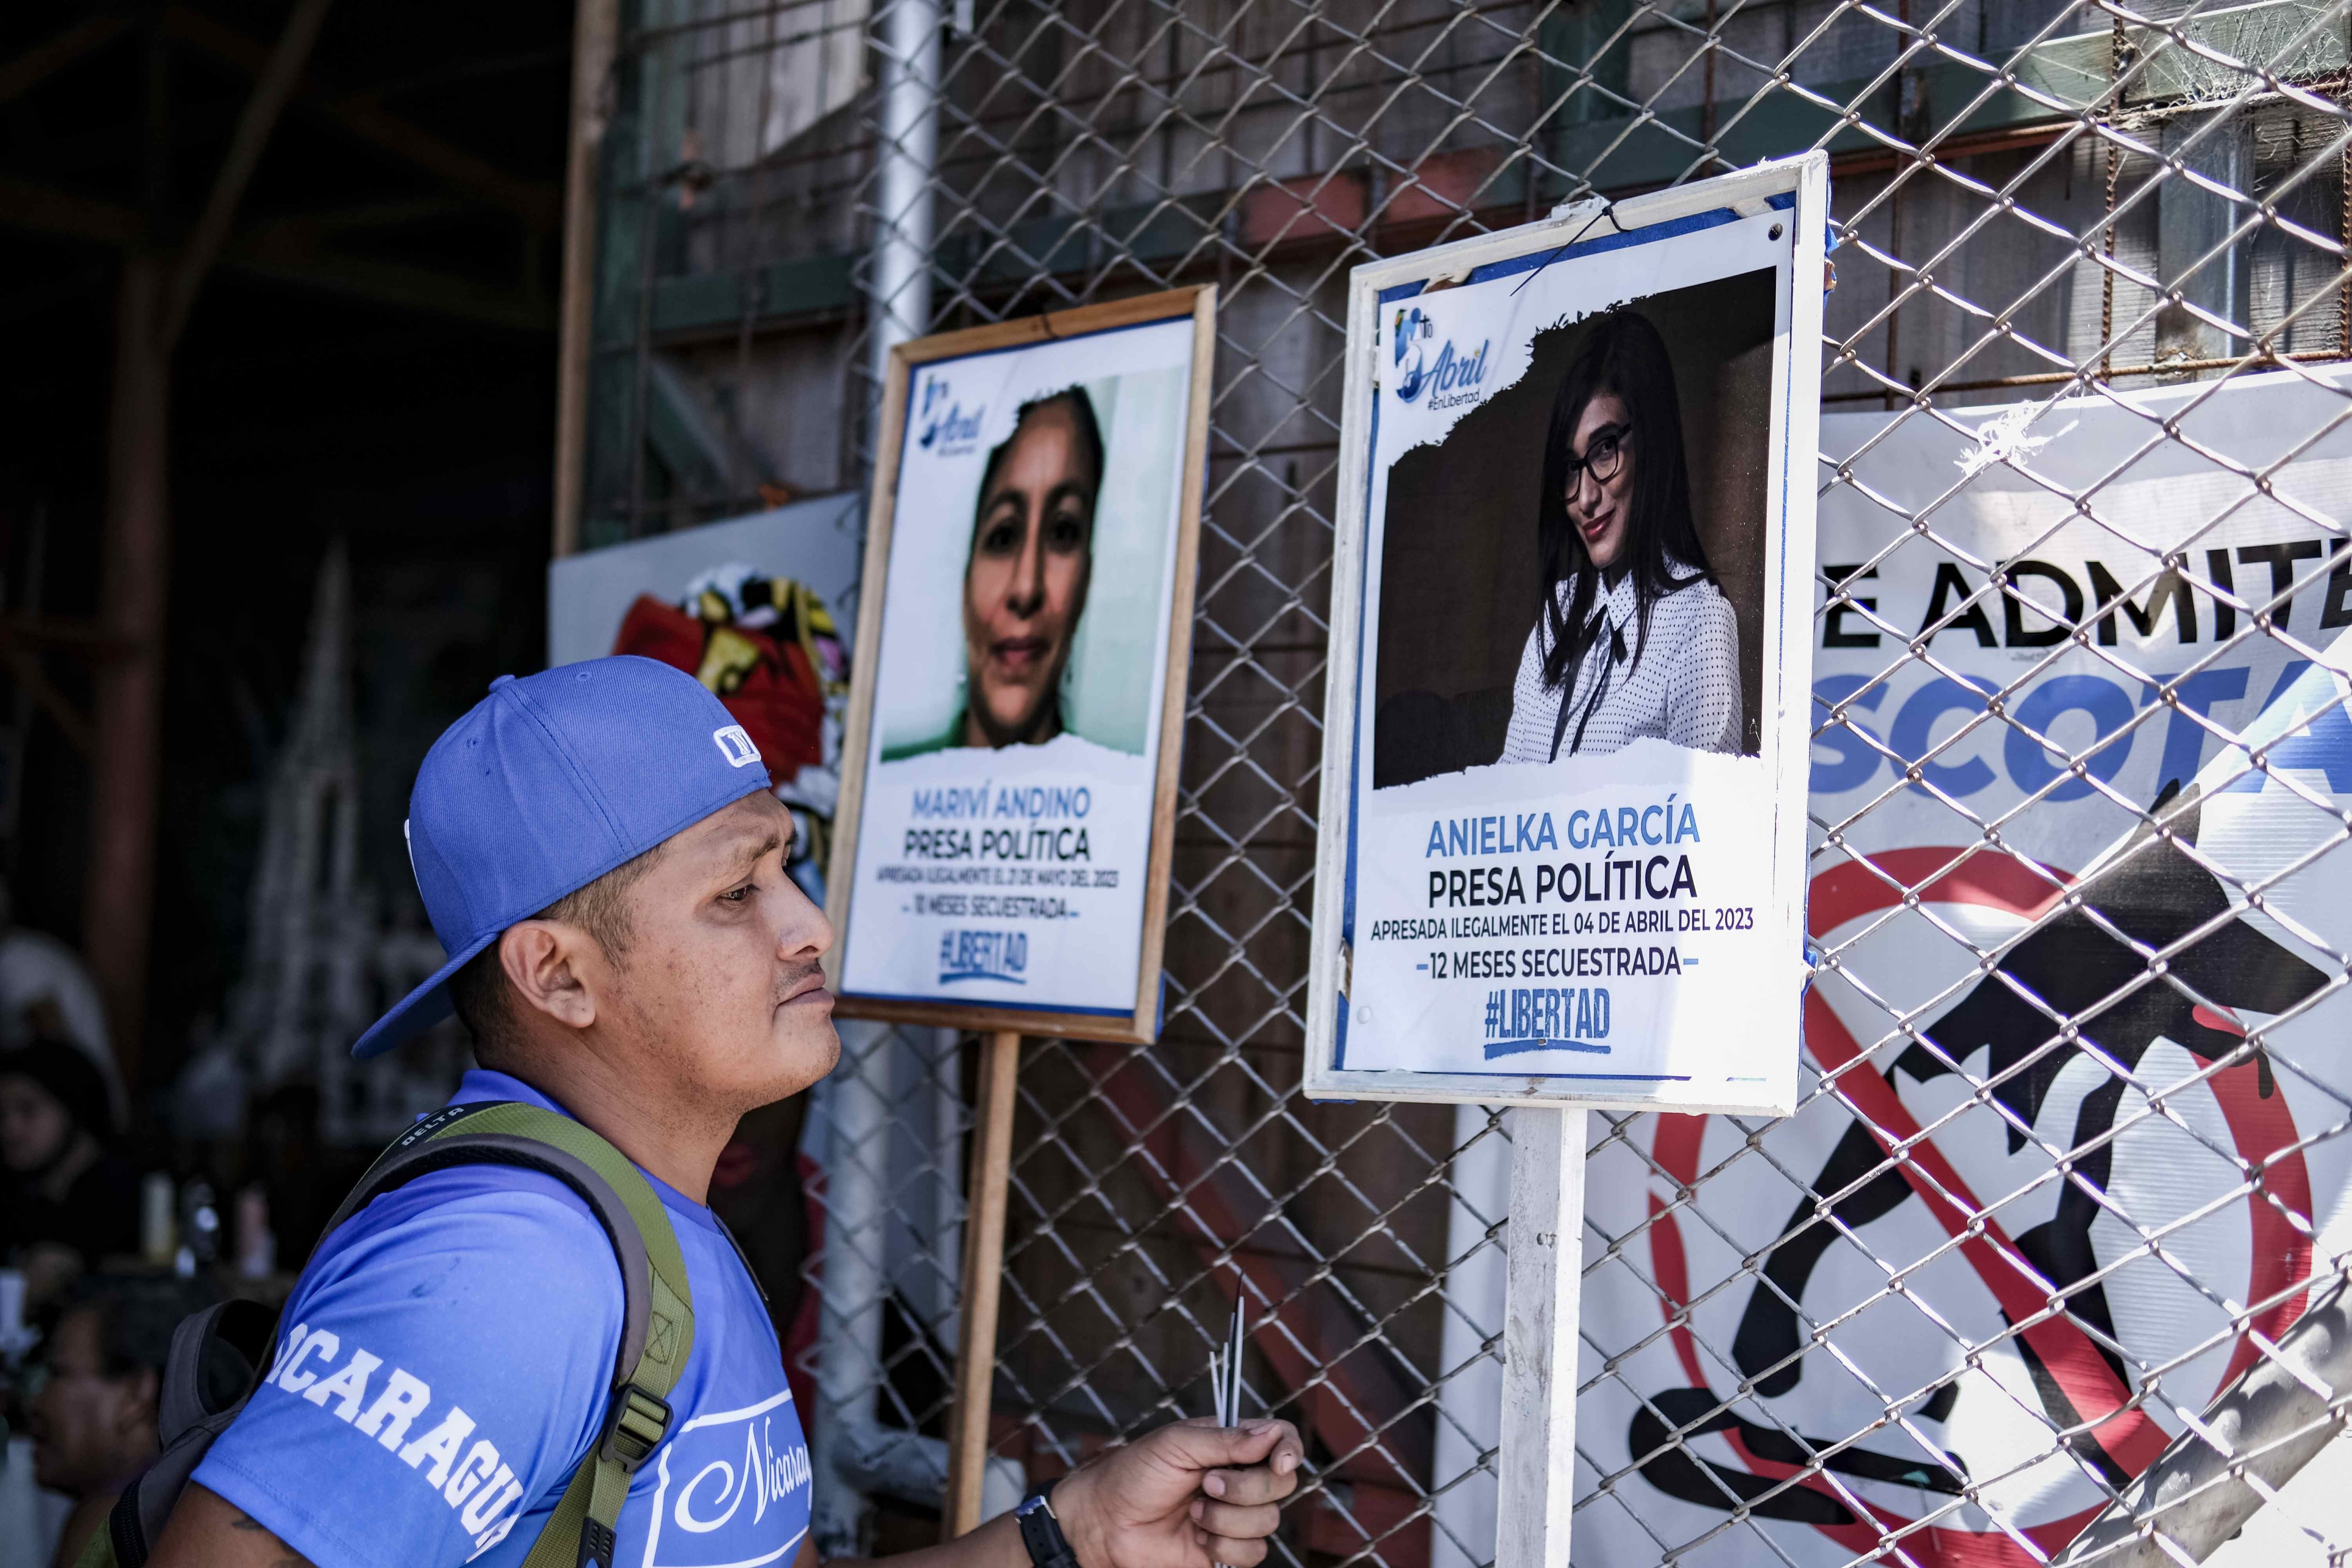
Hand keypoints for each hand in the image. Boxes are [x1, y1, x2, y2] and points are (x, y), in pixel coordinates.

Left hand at [1051, 1418, 1304, 1567]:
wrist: (1106, 1523)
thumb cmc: (1134, 1474)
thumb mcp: (1176, 1444)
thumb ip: (1227, 1440)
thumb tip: (1273, 1433)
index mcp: (1230, 1444)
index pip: (1281, 1438)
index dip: (1289, 1449)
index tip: (1279, 1463)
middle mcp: (1239, 1477)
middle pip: (1281, 1483)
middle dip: (1245, 1487)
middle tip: (1206, 1484)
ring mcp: (1235, 1515)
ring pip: (1268, 1520)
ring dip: (1225, 1518)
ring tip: (1192, 1512)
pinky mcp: (1227, 1549)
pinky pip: (1252, 1552)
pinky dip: (1223, 1545)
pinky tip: (1196, 1537)